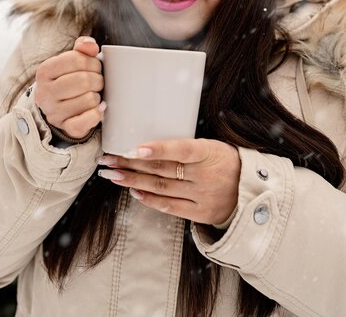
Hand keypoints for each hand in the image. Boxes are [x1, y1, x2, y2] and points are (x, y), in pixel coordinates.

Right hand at [35, 36, 104, 138]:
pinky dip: (97, 114)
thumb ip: (82, 48)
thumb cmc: (69, 80)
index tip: (95, 67)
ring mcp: (53, 112)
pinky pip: (86, 121)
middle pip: (83, 80)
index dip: (92, 62)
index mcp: (45, 71)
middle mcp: (45, 92)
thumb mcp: (71, 61)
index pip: (76, 60)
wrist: (58, 108)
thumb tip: (90, 45)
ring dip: (97, 96)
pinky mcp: (65, 127)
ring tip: (93, 95)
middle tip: (97, 81)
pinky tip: (98, 109)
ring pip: (88, 100)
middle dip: (97, 79)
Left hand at [97, 139, 240, 224]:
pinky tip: (133, 192)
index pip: (181, 149)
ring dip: (133, 181)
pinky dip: (149, 199)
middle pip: (162, 170)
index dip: (157, 149)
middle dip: (131, 164)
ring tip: (112, 174)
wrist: (249, 190)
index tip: (134, 148)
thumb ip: (186, 147)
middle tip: (108, 159)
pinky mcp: (200, 213)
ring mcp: (202, 196)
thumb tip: (147, 143)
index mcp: (209, 152)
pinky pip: (170, 207)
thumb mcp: (211, 146)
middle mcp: (205, 175)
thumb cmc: (223, 161)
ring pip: (161, 187)